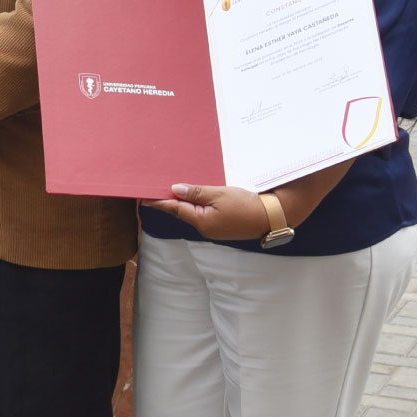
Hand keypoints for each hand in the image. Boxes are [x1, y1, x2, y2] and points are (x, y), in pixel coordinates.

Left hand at [140, 183, 273, 240]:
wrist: (272, 216)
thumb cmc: (246, 205)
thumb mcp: (219, 194)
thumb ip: (196, 192)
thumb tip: (175, 190)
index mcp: (202, 221)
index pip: (175, 209)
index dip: (160, 202)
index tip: (145, 198)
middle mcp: (205, 228)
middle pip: (184, 211)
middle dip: (173, 200)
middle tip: (160, 187)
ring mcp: (215, 229)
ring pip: (195, 212)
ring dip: (188, 201)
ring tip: (177, 189)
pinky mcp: (223, 226)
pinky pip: (206, 214)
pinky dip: (200, 205)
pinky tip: (199, 196)